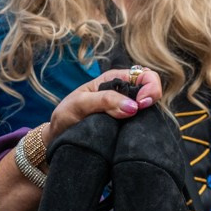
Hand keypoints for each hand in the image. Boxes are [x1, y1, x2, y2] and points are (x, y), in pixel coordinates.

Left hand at [47, 68, 161, 143]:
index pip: (144, 74)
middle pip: (152, 89)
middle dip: (152, 98)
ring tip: (135, 124)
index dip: (150, 86)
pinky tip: (134, 133)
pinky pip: (142, 123)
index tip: (140, 104)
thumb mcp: (80, 104)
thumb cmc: (66, 116)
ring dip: (148, 114)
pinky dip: (143, 126)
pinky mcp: (126, 126)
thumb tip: (133, 107)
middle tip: (139, 112)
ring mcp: (126, 109)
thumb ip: (104, 101)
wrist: (58, 136)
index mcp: (114, 79)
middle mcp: (123, 92)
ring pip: (150, 108)